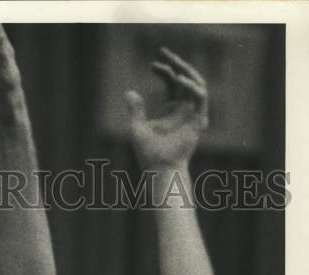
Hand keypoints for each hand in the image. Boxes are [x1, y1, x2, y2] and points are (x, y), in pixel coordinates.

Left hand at [124, 47, 207, 169]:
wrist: (160, 169)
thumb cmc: (148, 153)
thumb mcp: (138, 128)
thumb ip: (135, 110)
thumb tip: (128, 91)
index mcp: (171, 108)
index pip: (172, 81)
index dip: (164, 70)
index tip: (152, 64)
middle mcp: (184, 108)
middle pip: (185, 77)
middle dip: (176, 63)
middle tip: (164, 51)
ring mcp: (193, 113)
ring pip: (197, 83)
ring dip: (186, 71)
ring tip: (174, 65)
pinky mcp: (199, 119)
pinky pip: (201, 96)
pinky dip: (191, 86)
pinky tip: (179, 80)